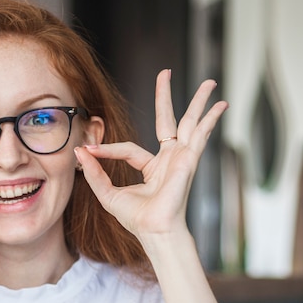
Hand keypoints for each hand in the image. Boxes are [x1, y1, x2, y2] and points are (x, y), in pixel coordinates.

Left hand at [75, 69, 226, 253]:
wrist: (154, 230)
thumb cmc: (136, 219)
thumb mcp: (108, 193)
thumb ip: (95, 172)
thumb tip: (80, 151)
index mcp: (152, 168)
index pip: (130, 149)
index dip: (109, 148)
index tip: (90, 150)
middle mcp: (169, 160)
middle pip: (168, 120)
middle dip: (165, 97)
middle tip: (166, 72)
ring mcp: (181, 157)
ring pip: (190, 122)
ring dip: (199, 101)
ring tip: (210, 81)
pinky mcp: (189, 158)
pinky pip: (201, 134)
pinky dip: (211, 119)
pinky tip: (221, 104)